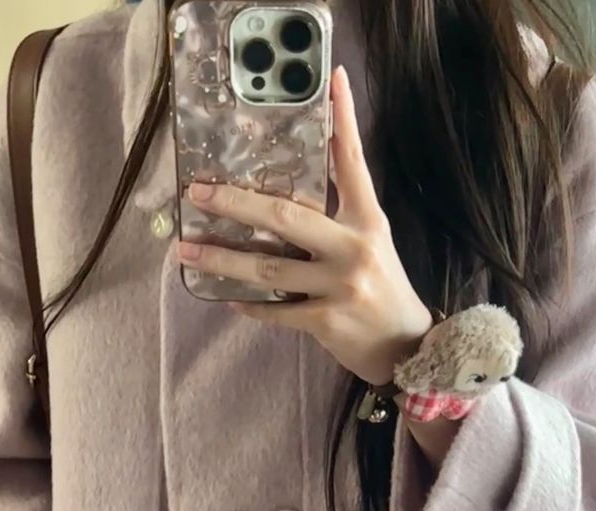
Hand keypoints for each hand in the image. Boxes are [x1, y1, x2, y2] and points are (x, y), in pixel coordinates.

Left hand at [177, 65, 432, 386]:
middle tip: (197, 193)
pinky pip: (277, 310)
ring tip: (188, 250)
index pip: (352, 161)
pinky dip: (251, 306)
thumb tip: (290, 190)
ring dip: (224, 259)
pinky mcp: (327, 320)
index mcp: (368, 219)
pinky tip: (228, 297)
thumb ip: (341, 213)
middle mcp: (354, 247)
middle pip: (285, 215)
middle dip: (236, 203)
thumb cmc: (383, 290)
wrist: (406, 347)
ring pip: (269, 269)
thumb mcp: (372, 240)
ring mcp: (340, 285)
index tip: (332, 78)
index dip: (343, 118)